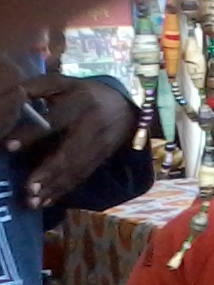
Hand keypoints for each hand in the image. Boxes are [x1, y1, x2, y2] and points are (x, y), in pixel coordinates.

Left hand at [5, 74, 135, 208]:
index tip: (8, 147)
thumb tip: (12, 97)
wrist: (130, 103)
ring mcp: (100, 144)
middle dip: (48, 172)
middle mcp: (92, 126)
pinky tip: (49, 201)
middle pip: (69, 153)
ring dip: (55, 187)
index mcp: (79, 103)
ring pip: (77, 169)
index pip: (52, 121)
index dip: (31, 134)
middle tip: (28, 189)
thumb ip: (38, 87)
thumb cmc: (86, 92)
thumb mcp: (64, 82)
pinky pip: (83, 175)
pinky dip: (65, 190)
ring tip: (34, 202)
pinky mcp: (103, 157)